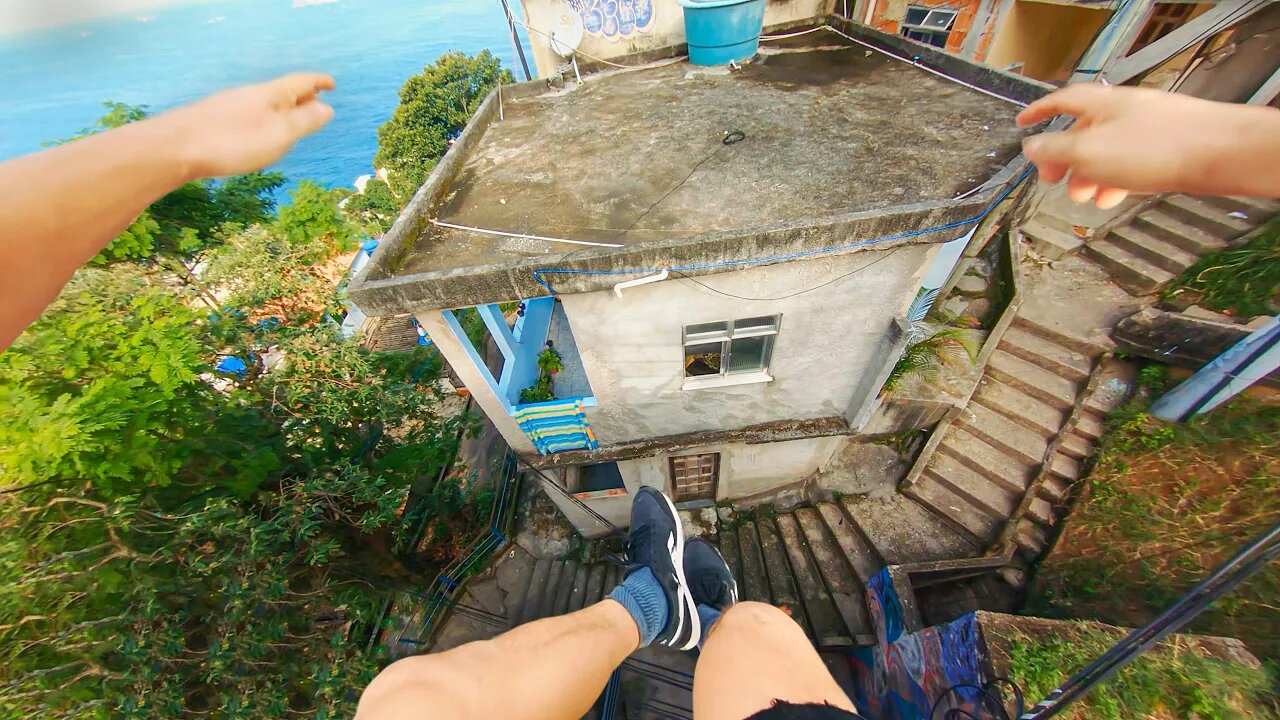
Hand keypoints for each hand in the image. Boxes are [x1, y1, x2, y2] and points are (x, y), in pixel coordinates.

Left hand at [160, 72, 335, 179]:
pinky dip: (265, 118)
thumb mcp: (279, 134)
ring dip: (283, 108)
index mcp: (270, 95)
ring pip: (265, 103)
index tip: (331, 83)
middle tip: (317, 99)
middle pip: (282, 91)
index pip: (301, 82)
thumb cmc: (232, 142)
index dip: (318, 82)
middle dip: (302, 95)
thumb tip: (326, 108)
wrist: (176, 147)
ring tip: (292, 118)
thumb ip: (304, 122)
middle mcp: (250, 95)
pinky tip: (259, 131)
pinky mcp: (215, 120)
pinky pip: (250, 113)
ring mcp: (231, 106)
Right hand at [1016, 84, 1273, 207]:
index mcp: (1101, 104)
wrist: (1216, 152)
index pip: (1061, 101)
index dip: (1039, 112)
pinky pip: (1129, 162)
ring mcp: (1146, 129)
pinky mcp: (1165, 148)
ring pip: (1106, 151)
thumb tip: (1031, 146)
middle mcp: (1123, 111)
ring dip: (1088, 175)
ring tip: (1082, 197)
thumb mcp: (1088, 151)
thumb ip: (1055, 150)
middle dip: (1064, 157)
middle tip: (1052, 179)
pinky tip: (1111, 197)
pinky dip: (1114, 179)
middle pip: (1082, 130)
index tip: (1023, 123)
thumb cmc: (1154, 147)